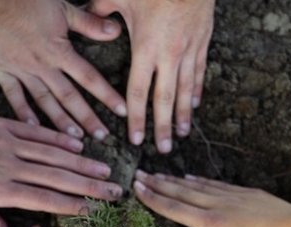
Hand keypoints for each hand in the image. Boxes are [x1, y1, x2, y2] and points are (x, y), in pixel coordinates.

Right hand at [0, 0, 126, 138]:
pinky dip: (23, 113)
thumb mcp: (62, 7)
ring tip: (75, 139)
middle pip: (69, 96)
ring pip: (44, 100)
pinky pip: (13, 96)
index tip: (122, 112)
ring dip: (60, 121)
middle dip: (87, 118)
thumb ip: (89, 23)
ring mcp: (20, 70)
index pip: (89, 77)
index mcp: (58, 50)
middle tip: (101, 136)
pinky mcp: (1, 70)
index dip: (107, 95)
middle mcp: (41, 64)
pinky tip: (34, 129)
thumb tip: (115, 31)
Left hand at [0, 109, 122, 226]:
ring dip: (82, 161)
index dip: (72, 204)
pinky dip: (60, 138)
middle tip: (115, 191)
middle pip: (57, 176)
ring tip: (105, 169)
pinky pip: (37, 132)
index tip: (96, 210)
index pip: (44, 198)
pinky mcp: (4, 123)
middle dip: (89, 185)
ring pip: (52, 153)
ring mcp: (8, 141)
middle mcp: (8, 164)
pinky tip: (79, 144)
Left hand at [90, 0, 215, 152]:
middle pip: (165, 99)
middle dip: (163, 126)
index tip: (135, 138)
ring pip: (186, 89)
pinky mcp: (203, 41)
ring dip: (184, 113)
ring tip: (183, 134)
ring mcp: (189, 49)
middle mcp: (169, 55)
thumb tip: (87, 17)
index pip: (138, 92)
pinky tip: (195, 104)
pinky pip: (199, 71)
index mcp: (146, 48)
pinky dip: (197, 89)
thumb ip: (101, 10)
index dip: (137, 118)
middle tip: (164, 149)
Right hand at [134, 171, 290, 226]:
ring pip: (196, 185)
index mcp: (212, 225)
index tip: (137, 188)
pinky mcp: (246, 193)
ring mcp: (232, 196)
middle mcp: (218, 206)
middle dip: (158, 184)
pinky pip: (215, 184)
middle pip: (181, 192)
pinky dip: (199, 180)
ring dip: (175, 180)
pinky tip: (191, 178)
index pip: (174, 209)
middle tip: (139, 174)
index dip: (153, 198)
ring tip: (158, 174)